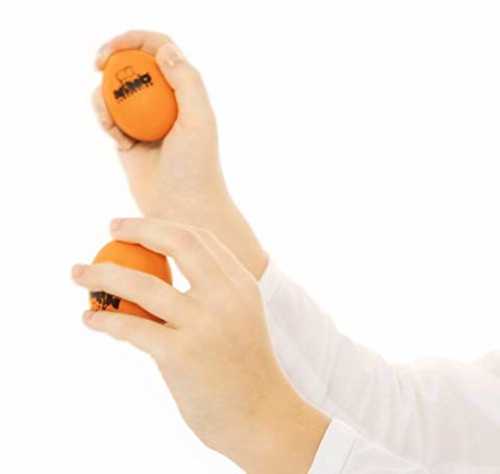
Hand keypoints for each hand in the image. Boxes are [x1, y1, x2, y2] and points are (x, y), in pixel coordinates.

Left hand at [72, 218, 328, 472]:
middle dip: (138, 228)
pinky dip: (105, 321)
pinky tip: (89, 319)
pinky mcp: (183, 355)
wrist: (262, 415)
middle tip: (110, 227)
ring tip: (77, 272)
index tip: (136, 225)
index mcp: (241, 284)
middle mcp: (226, 296)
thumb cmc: (244, 367)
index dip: (163, 225)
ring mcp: (206, 324)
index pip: (200, 238)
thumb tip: (164, 276)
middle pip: (179, 242)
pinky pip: (133, 329)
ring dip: (103, 274)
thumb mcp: (238, 318)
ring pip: (143, 285)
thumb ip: (212, 293)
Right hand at [93, 31, 265, 276]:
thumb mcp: (198, 119)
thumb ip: (186, 80)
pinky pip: (107, 116)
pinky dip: (104, 119)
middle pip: (132, 64)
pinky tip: (116, 138)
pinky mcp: (127, 139)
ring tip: (112, 121)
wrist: (183, 208)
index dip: (134, 40)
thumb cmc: (196, 166)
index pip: (158, 49)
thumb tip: (163, 49)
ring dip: (105, 95)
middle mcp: (164, 102)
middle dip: (111, 57)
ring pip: (115, 90)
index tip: (113, 49)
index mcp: (184, 91)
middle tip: (97, 63)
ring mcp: (144, 120)